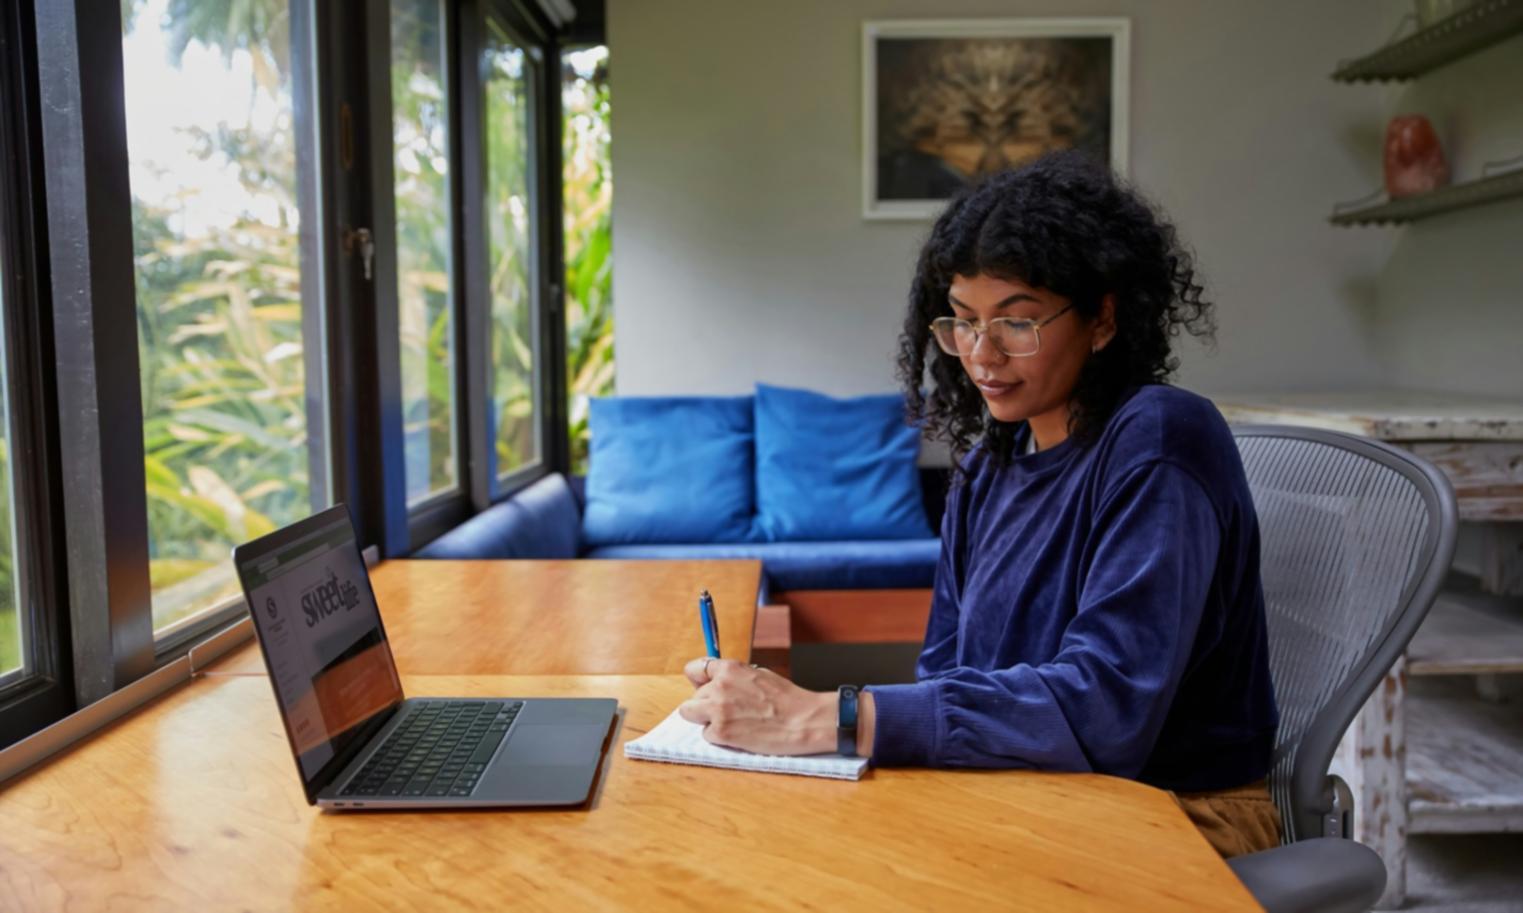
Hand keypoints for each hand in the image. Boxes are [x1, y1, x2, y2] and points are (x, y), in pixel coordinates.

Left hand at [679, 658, 836, 754]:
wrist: (805, 720)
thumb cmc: (788, 699)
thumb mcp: (759, 674)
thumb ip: (734, 677)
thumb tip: (717, 683)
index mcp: (729, 669)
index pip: (693, 669)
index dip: (699, 681)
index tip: (704, 687)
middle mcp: (719, 686)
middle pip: (693, 697)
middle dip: (706, 705)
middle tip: (730, 711)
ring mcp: (718, 709)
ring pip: (690, 714)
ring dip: (707, 720)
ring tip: (732, 722)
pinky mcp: (721, 732)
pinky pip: (706, 734)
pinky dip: (719, 737)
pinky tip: (740, 734)